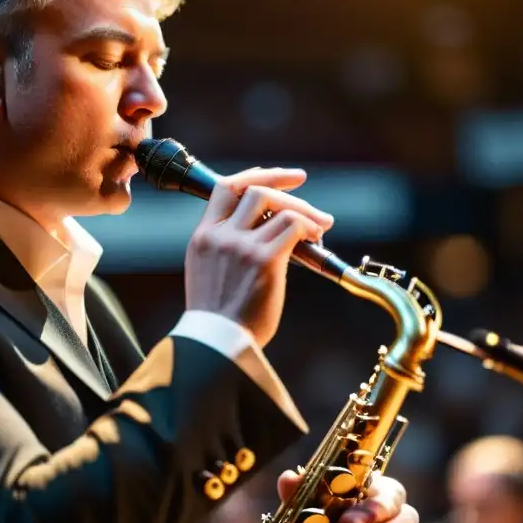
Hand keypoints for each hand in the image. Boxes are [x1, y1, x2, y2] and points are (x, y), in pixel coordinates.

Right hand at [184, 167, 334, 346]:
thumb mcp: (209, 273)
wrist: (217, 346)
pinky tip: (316, 240)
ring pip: (279, 206)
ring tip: (321, 225)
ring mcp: (241, 246)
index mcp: (202, 237)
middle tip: (307, 192)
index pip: (225, 188)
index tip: (275, 176)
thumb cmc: (220, 319)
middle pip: (256, 191)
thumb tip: (265, 229)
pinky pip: (294, 227)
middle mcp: (220, 236)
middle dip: (286, 188)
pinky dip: (309, 228)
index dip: (253, 176)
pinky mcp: (265, 260)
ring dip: (304, 211)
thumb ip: (226, 247)